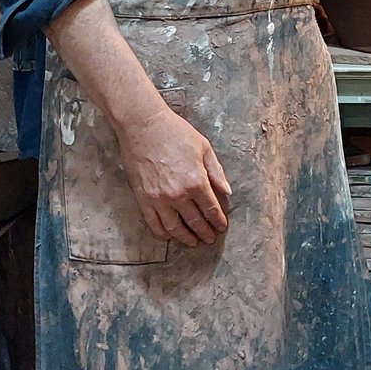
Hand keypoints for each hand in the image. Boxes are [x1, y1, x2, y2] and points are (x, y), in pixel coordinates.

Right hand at [117, 105, 231, 247]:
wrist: (144, 126)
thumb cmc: (176, 133)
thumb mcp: (204, 148)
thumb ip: (216, 172)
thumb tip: (227, 192)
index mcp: (196, 181)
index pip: (211, 209)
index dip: (218, 220)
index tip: (221, 227)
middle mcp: (178, 194)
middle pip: (195, 221)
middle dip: (205, 232)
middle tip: (210, 239)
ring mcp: (159, 199)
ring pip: (175, 228)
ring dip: (185, 238)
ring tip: (193, 242)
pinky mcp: (143, 199)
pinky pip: (154, 224)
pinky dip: (163, 233)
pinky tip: (170, 236)